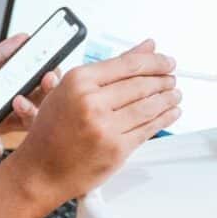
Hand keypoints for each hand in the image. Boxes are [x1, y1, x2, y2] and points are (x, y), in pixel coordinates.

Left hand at [0, 34, 60, 160]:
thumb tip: (22, 38)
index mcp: (11, 84)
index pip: (40, 78)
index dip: (51, 72)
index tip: (52, 65)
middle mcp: (12, 104)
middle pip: (43, 100)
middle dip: (49, 90)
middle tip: (45, 81)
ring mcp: (3, 124)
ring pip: (29, 124)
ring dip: (28, 112)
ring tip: (17, 102)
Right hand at [7, 39, 180, 206]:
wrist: (41, 170)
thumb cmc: (52, 130)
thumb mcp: (72, 89)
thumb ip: (111, 67)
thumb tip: (146, 47)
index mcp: (78, 81)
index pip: (128, 64)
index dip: (155, 62)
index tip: (167, 62)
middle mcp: (91, 102)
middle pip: (141, 84)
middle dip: (163, 80)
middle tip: (172, 78)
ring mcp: (105, 127)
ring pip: (148, 107)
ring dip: (168, 99)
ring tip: (175, 94)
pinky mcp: (116, 149)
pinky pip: (148, 129)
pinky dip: (164, 119)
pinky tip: (170, 113)